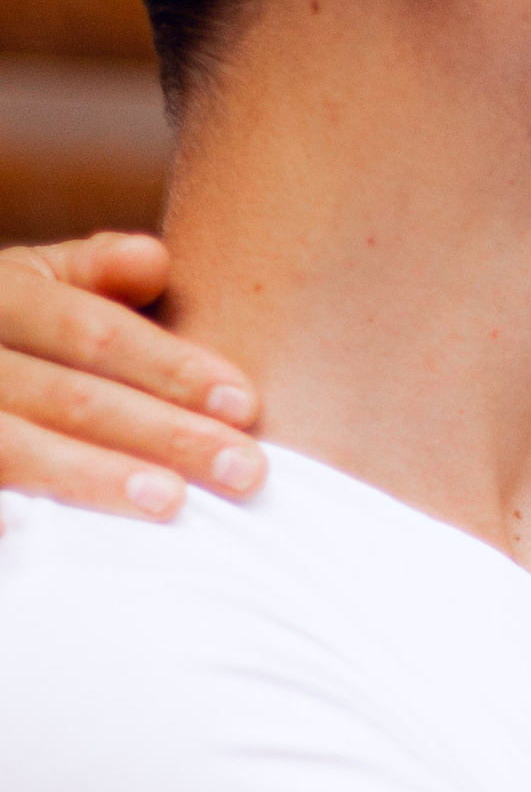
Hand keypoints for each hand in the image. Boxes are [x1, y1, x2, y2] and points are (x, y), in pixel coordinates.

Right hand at [0, 234, 264, 522]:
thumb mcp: (37, 283)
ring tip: (172, 503)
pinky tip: (47, 533)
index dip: (170, 368)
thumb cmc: (11, 331)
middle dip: (163, 433)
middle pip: (71, 396)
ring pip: (17, 447)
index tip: (245, 405)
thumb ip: (95, 271)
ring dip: (97, 477)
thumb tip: (155, 258)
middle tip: (245, 470)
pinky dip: (4, 513)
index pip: (94, 332)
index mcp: (3, 295)